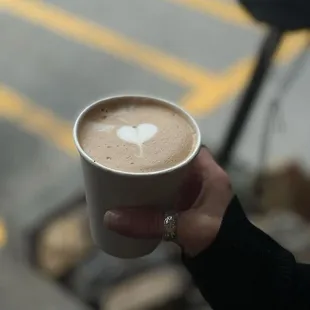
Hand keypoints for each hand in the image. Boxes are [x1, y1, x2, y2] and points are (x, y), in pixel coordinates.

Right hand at [104, 147, 232, 256]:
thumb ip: (149, 223)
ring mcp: (195, 193)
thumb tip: (110, 217)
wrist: (228, 264)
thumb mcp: (184, 228)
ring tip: (132, 167)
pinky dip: (156, 189)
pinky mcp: (187, 206)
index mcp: (211, 175)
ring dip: (156, 173)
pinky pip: (169, 190)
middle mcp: (203, 179)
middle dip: (158, 157)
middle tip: (133, 153)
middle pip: (178, 159)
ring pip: (172, 175)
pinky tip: (140, 189)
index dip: (171, 140)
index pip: (191, 146)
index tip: (148, 137)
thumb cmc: (217, 240)